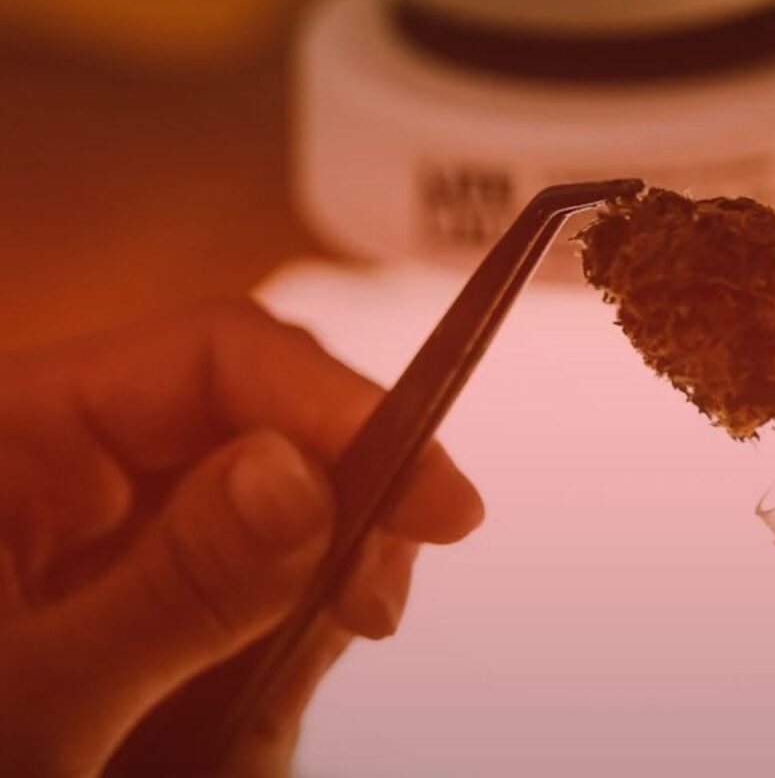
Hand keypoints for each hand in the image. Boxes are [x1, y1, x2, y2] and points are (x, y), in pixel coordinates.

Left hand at [0, 301, 483, 776]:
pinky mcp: (136, 604)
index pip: (209, 359)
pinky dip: (301, 602)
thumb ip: (172, 586)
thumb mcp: (30, 708)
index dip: (338, 408)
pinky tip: (318, 637)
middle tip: (393, 591)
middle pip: (252, 414)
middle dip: (348, 482)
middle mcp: (61, 469)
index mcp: (8, 442)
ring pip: (265, 492)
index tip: (439, 501)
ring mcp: (103, 538)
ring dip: (334, 548)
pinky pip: (248, 569)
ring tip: (361, 622)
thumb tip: (305, 473)